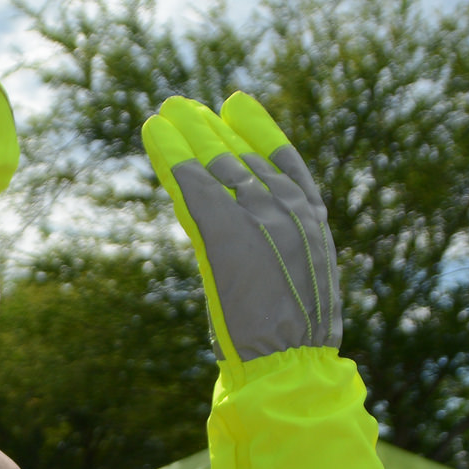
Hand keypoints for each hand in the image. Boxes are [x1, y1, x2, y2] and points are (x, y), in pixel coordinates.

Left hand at [141, 93, 340, 361]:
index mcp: (313, 223)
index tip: (238, 104)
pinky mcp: (224, 231)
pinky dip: (170, 156)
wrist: (291, 364)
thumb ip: (287, 261)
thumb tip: (268, 263)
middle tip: (186, 106)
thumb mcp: (304, 291)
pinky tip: (155, 133)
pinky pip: (191, 184)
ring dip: (187, 133)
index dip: (259, 130)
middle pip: (243, 158)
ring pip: (215, 163)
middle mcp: (287, 210)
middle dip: (211, 129)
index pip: (284, 161)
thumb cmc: (298, 346)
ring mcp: (258, 218)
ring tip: (167, 110)